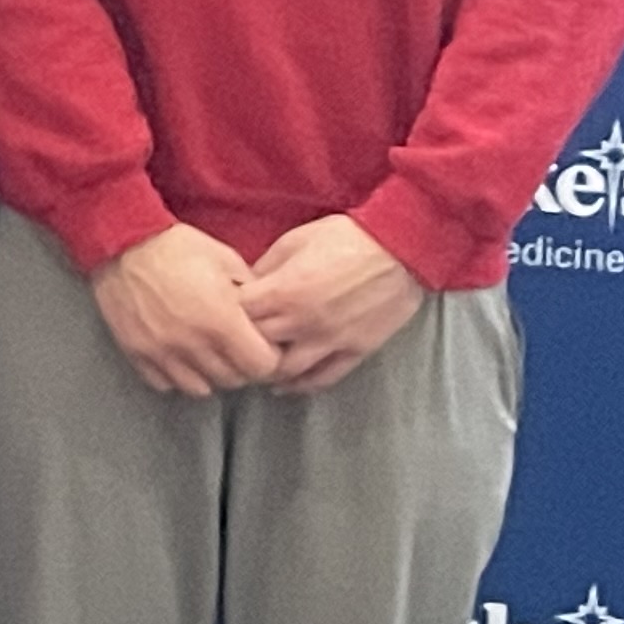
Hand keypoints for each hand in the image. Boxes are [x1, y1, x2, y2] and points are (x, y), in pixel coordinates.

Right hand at [89, 221, 282, 396]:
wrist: (120, 240)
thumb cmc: (175, 246)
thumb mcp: (225, 259)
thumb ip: (250, 293)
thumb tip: (265, 316)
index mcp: (220, 319)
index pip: (261, 366)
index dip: (267, 356)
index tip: (261, 345)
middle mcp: (192, 342)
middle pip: (233, 380)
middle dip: (240, 366)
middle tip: (235, 348)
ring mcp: (161, 350)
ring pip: (201, 388)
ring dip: (208, 374)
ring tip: (206, 353)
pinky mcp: (136, 352)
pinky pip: (165, 383)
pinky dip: (175, 374)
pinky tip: (178, 355)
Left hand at [239, 212, 429, 392]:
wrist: (399, 249)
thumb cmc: (345, 237)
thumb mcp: (294, 241)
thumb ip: (266, 267)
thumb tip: (247, 284)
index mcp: (283, 292)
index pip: (239, 315)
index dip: (228, 313)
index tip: (225, 312)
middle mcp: (302, 322)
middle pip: (257, 345)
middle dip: (242, 343)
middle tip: (235, 342)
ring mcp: (330, 341)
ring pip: (287, 372)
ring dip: (268, 371)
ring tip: (257, 366)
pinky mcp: (355, 351)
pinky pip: (324, 378)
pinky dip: (302, 386)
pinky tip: (287, 385)